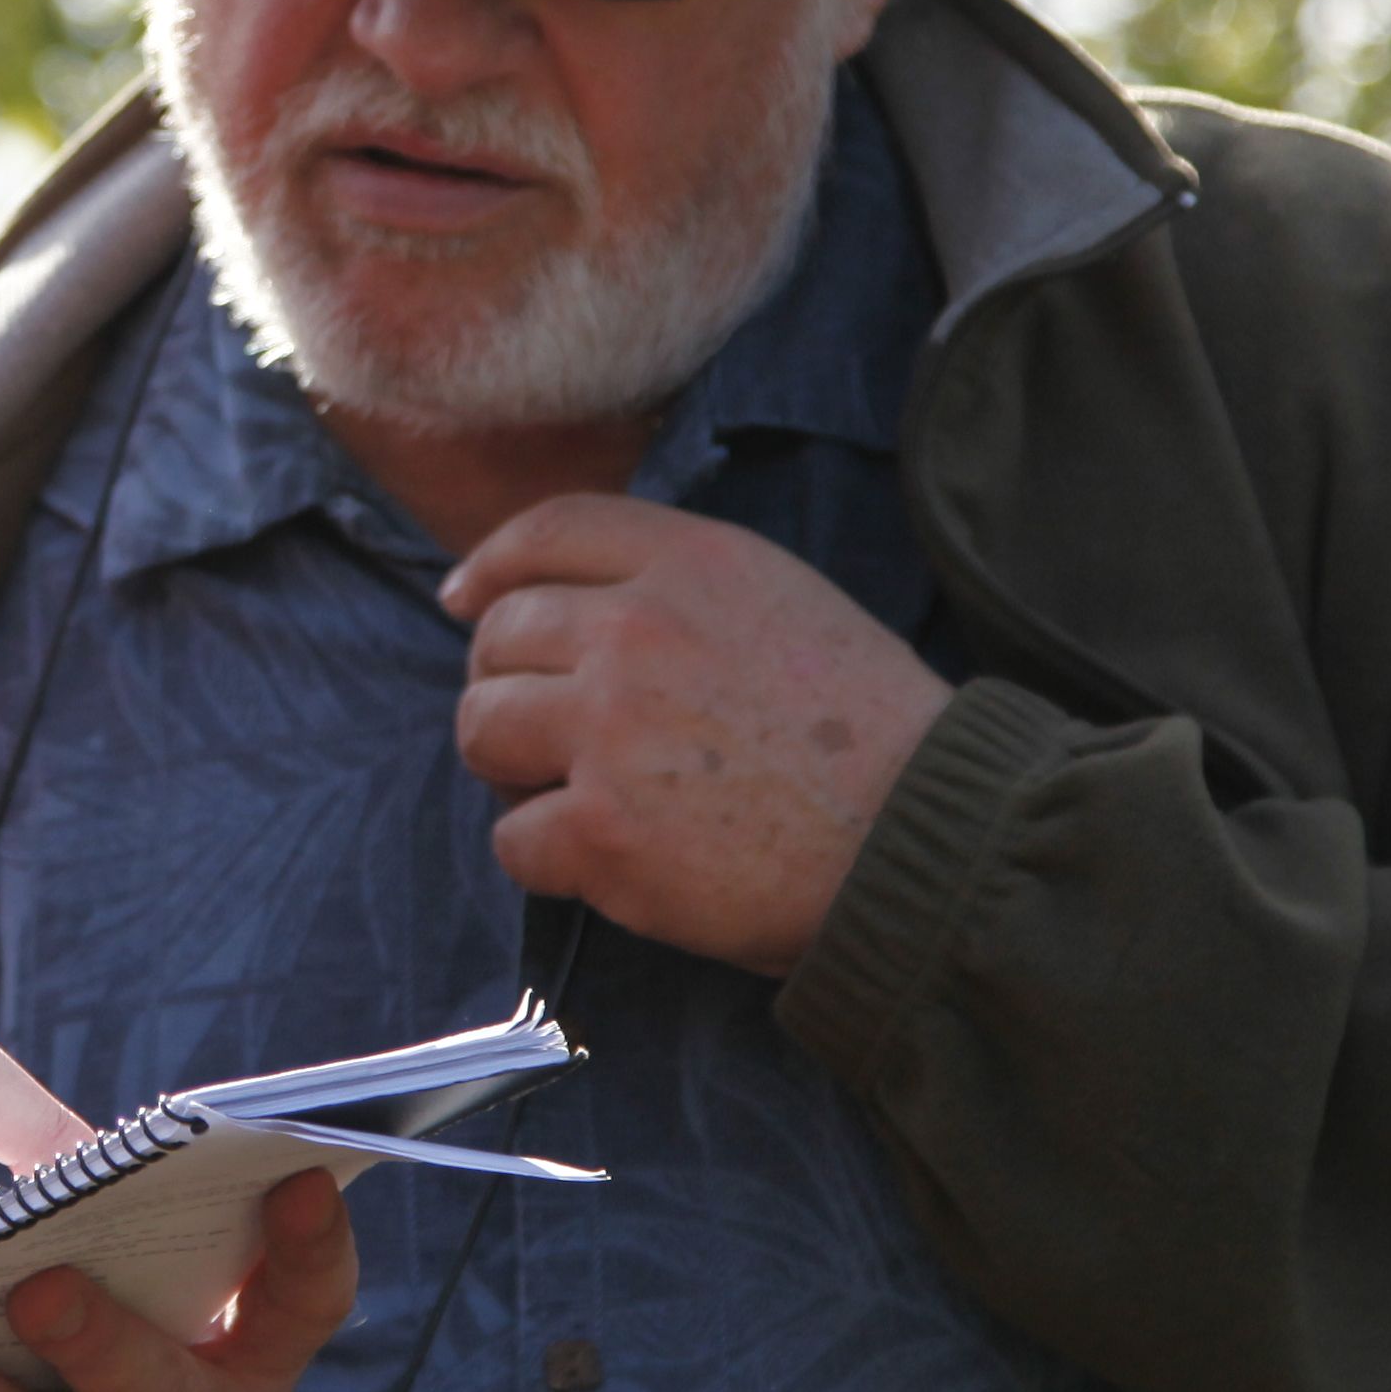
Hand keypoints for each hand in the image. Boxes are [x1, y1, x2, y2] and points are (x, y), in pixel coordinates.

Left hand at [441, 495, 953, 971]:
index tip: (466, 601)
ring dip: (513, 767)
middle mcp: (636, 631)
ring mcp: (610, 731)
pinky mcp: (602, 830)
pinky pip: (511, 838)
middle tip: (553, 733)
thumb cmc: (872, 734)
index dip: (492, 568)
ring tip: (577, 793)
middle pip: (497, 637)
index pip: (547, 531)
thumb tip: (568, 603)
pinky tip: (607, 860)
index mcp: (692, 563)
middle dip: (508, 685)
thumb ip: (680, 588)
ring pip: (480, 729)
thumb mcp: (786, 602)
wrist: (925, 840)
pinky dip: (546, 856)